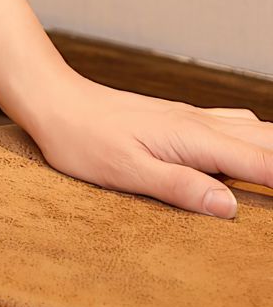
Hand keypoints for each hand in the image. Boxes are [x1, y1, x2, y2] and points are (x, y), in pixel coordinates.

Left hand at [23, 74, 272, 216]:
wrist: (54, 101)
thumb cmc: (84, 140)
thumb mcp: (128, 172)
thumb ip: (181, 187)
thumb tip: (231, 206)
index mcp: (192, 137)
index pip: (257, 160)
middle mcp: (198, 122)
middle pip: (264, 137)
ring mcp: (190, 117)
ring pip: (250, 127)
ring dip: (270, 149)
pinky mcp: (179, 119)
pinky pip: (229, 125)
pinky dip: (252, 140)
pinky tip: (249, 155)